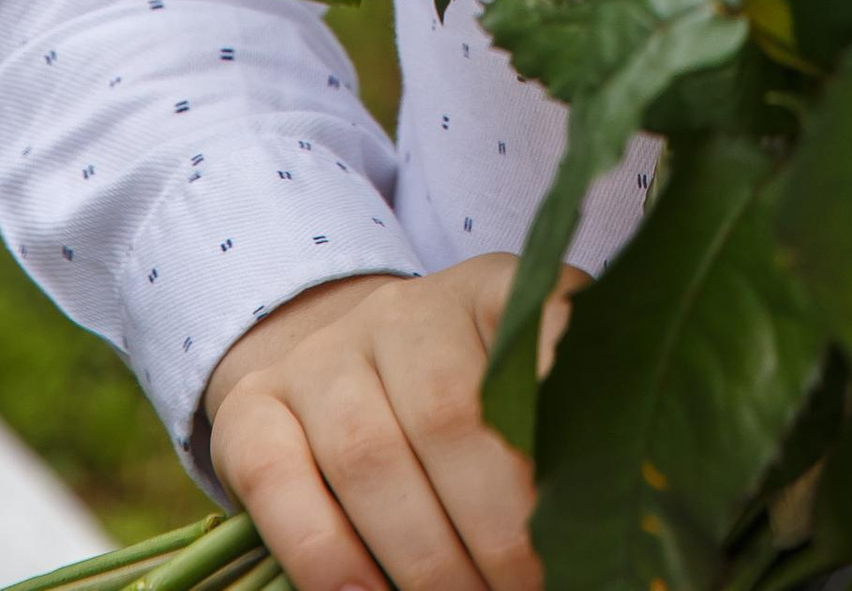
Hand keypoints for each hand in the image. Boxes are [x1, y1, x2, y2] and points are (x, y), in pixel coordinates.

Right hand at [202, 254, 584, 590]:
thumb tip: (600, 518)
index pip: (541, 322)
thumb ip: (557, 432)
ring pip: (369, 455)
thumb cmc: (461, 415)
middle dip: (499, 529)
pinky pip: (276, 479)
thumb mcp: (520, 403)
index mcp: (491, 291)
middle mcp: (405, 310)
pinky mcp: (252, 407)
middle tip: (529, 590)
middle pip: (453, 415)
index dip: (565, 402)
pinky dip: (323, 553)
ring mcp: (322, 354)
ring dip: (422, 558)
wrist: (339, 382)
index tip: (594, 492)